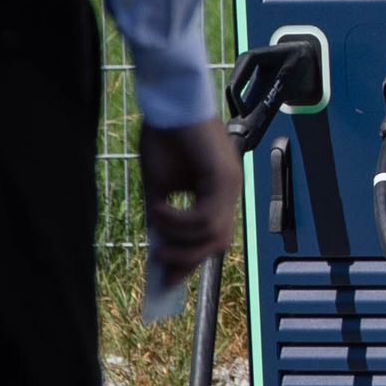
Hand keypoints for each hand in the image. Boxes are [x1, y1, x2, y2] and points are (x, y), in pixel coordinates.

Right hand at [139, 120, 238, 286]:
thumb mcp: (158, 185)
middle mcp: (228, 191)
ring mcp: (229, 184)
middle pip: (217, 243)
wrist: (169, 103)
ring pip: (212, 234)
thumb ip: (161, 215)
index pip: (211, 237)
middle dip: (187, 258)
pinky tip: (160, 209)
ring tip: (156, 222)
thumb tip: (157, 246)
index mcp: (216, 193)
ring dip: (179, 237)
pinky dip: (179, 221)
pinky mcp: (223, 178)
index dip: (190, 261)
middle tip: (159, 261)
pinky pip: (204, 217)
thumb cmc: (165, 136)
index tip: (167, 282)